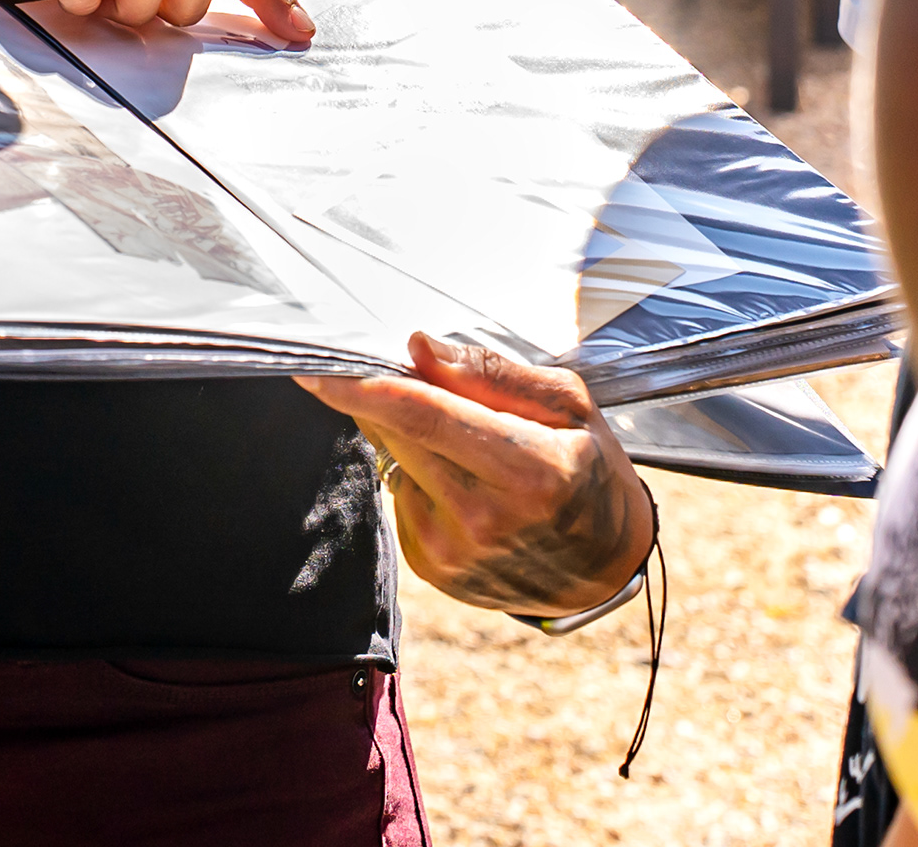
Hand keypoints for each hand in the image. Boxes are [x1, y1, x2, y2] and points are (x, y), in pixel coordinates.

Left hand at [300, 333, 654, 618]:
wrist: (602, 565)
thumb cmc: (589, 468)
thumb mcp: (567, 404)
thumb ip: (492, 374)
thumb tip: (419, 349)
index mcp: (527, 471)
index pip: (424, 417)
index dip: (363, 389)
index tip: (315, 367)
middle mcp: (482, 520)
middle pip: (398, 434)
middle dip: (387, 396)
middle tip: (414, 376)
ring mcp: (452, 552)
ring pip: (395, 463)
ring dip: (409, 437)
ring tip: (468, 442)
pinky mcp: (432, 568)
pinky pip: (401, 496)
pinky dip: (418, 474)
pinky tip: (462, 481)